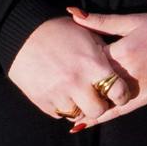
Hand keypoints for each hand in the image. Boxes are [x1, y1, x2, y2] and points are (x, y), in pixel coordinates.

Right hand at [6, 16, 130, 127]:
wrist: (24, 34)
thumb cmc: (61, 31)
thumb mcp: (89, 34)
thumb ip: (106, 52)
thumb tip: (119, 67)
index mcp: (92, 64)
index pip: (118, 91)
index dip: (122, 95)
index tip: (120, 93)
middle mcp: (76, 82)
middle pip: (98, 110)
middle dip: (101, 105)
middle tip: (98, 97)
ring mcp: (57, 93)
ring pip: (77, 115)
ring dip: (80, 106)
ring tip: (79, 94)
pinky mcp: (41, 101)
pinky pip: (58, 114)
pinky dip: (63, 107)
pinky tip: (64, 94)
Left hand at [63, 9, 146, 127]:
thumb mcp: (134, 21)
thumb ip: (101, 21)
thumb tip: (72, 14)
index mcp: (122, 51)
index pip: (88, 62)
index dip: (74, 63)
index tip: (61, 62)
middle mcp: (127, 74)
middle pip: (92, 85)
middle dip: (74, 88)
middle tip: (54, 89)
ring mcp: (136, 89)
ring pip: (102, 103)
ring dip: (83, 107)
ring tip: (63, 109)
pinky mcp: (144, 99)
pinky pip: (117, 112)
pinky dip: (99, 118)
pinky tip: (82, 124)